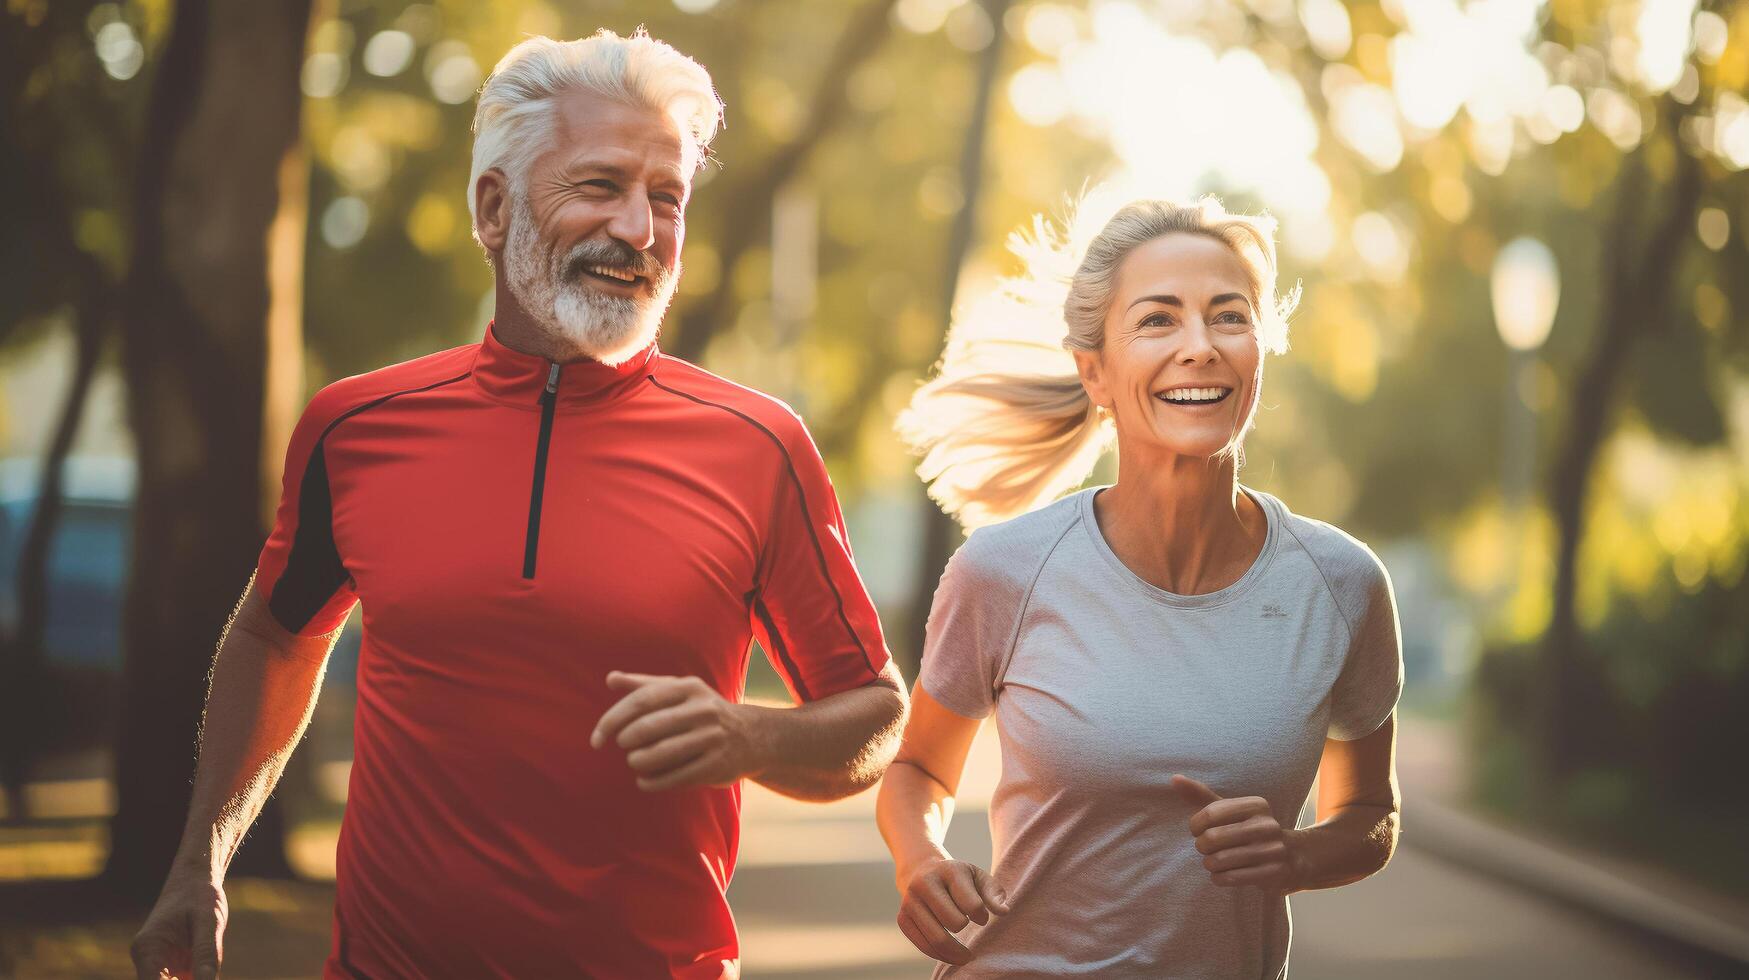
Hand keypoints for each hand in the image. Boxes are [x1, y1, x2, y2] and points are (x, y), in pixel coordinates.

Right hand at [130, 868, 226, 979]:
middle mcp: (149, 962)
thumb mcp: (208, 921)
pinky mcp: (177, 968)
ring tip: (204, 961)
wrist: (195, 880)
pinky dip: (200, 978)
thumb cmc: (200, 895)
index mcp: (148, 950)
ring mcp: (162, 967)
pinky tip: (210, 972)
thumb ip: (206, 953)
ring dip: (195, 979)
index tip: (198, 979)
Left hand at [590, 672, 761, 790]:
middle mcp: (703, 710)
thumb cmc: (703, 712)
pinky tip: (644, 781)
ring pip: (661, 754)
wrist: (754, 737)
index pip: (640, 701)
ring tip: (634, 763)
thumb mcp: (680, 691)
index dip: (612, 720)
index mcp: (689, 687)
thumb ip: (645, 686)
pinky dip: (653, 782)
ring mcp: (712, 738)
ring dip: (639, 762)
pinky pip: (676, 777)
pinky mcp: (717, 765)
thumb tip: (610, 679)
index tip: (596, 739)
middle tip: (623, 748)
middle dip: (627, 741)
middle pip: (649, 728)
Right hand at [896, 856, 1009, 964]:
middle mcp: (925, 884)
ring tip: (966, 956)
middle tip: (967, 929)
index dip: (981, 917)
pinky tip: (951, 954)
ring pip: (937, 940)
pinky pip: (923, 946)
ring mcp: (910, 901)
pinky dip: (940, 955)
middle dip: (965, 930)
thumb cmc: (957, 878)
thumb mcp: (978, 877)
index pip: (972, 905)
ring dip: (955, 952)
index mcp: (948, 871)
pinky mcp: (902, 918)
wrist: (921, 870)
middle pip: (954, 923)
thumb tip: (1003, 912)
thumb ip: (994, 894)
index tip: (981, 917)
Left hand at [1174, 774, 1301, 892]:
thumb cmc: (1249, 829)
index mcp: (1256, 805)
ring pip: (1219, 860)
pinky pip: (1231, 878)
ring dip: (1209, 863)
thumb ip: (1201, 795)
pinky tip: (1221, 874)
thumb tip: (1174, 779)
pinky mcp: (1273, 873)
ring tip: (1213, 861)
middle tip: (1206, 848)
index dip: (1195, 825)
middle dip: (1201, 846)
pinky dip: (1218, 878)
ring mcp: (1273, 850)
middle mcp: (1267, 825)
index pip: (1210, 812)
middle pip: (1212, 838)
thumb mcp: (1230, 810)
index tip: (1197, 831)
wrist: (1292, 857)